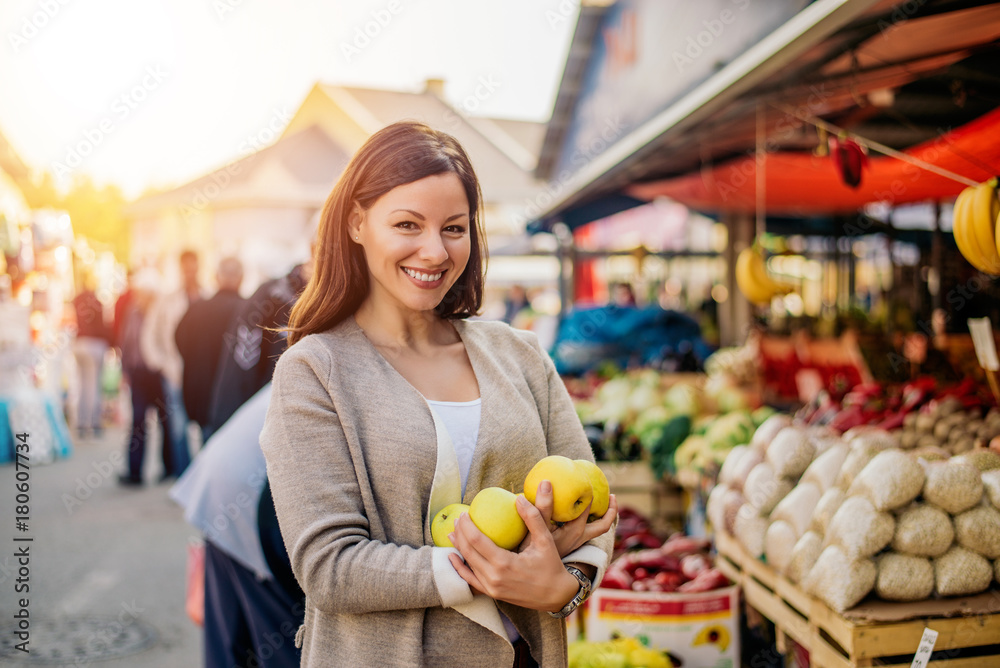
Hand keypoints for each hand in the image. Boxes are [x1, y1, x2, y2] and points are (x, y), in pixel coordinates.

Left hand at [447, 495, 580, 611]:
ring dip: (458, 547)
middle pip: (468, 551)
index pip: (476, 540)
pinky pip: (470, 580)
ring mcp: (491, 588)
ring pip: (468, 565)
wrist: (556, 596)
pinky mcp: (492, 594)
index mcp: (505, 563)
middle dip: (460, 533)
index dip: (466, 525)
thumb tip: (519, 498)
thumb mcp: (545, 540)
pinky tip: (453, 557)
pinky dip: (459, 568)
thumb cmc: (551, 566)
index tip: (464, 513)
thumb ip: (533, 517)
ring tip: (453, 532)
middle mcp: (494, 577)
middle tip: (458, 518)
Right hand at [523, 480, 617, 557]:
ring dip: (602, 517)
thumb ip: (542, 506)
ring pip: (597, 530)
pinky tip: (581, 514)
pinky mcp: (570, 547)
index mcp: (575, 532)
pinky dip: (590, 522)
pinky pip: (588, 533)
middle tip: (611, 495)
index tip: (589, 481)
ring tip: (603, 503)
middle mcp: (579, 539)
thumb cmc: (532, 551)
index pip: (590, 511)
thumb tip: (546, 482)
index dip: (591, 495)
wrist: (532, 576)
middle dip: (610, 510)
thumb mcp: (537, 528)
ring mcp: (576, 544)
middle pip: (603, 525)